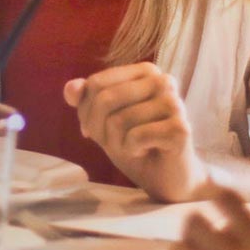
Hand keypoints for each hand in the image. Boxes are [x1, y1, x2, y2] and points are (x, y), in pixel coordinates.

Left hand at [63, 63, 206, 202]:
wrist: (168, 178)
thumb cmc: (137, 145)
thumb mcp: (104, 121)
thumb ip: (86, 100)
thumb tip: (70, 88)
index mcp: (145, 71)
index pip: (96, 83)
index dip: (87, 112)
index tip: (96, 130)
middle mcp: (163, 80)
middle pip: (106, 99)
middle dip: (100, 129)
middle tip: (114, 143)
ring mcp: (174, 103)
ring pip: (119, 120)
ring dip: (117, 143)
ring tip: (134, 148)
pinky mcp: (180, 128)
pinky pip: (135, 137)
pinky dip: (132, 150)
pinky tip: (147, 151)